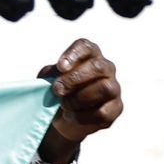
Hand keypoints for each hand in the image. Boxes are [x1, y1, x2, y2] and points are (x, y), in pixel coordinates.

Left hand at [37, 39, 121, 161]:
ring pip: (105, 88)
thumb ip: (52, 74)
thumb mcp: (48, 79)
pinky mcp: (115, 108)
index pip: (86, 47)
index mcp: (89, 56)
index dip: (74, 55)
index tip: (60, 67)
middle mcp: (106, 69)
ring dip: (80, 98)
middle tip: (57, 90)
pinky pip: (103, 112)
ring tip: (64, 104)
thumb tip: (58, 78)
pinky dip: (83, 116)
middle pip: (98, 66)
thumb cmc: (57, 91)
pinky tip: (71, 115)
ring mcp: (114, 88)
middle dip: (75, 79)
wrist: (60, 116)